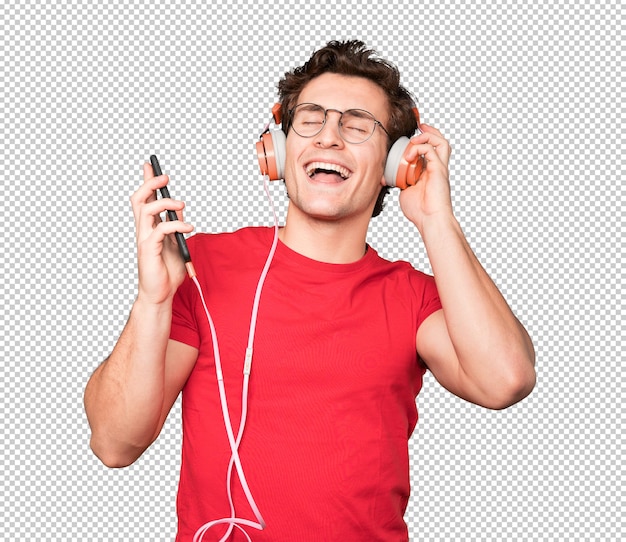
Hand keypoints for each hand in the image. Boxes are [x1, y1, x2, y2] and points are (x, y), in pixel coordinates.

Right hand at [130, 162, 193, 304]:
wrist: (161, 294)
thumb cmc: (167, 272)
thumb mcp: (176, 244)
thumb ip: (176, 226)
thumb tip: (180, 209)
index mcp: (148, 228)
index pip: (144, 199)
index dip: (145, 181)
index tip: (150, 164)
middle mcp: (143, 230)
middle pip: (138, 199)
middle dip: (150, 184)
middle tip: (164, 177)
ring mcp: (144, 239)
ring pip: (146, 209)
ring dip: (166, 202)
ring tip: (181, 204)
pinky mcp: (149, 249)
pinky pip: (161, 229)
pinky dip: (176, 224)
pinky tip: (189, 227)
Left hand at [398, 124, 453, 232]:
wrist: (430, 220)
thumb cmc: (419, 211)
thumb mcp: (404, 192)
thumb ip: (399, 181)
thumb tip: (386, 177)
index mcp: (429, 173)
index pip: (430, 151)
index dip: (423, 141)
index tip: (411, 136)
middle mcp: (437, 168)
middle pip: (441, 142)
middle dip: (430, 131)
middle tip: (419, 126)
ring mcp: (439, 168)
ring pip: (441, 142)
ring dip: (426, 136)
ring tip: (413, 140)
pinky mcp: (439, 170)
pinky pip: (431, 150)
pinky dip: (419, 147)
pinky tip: (409, 155)